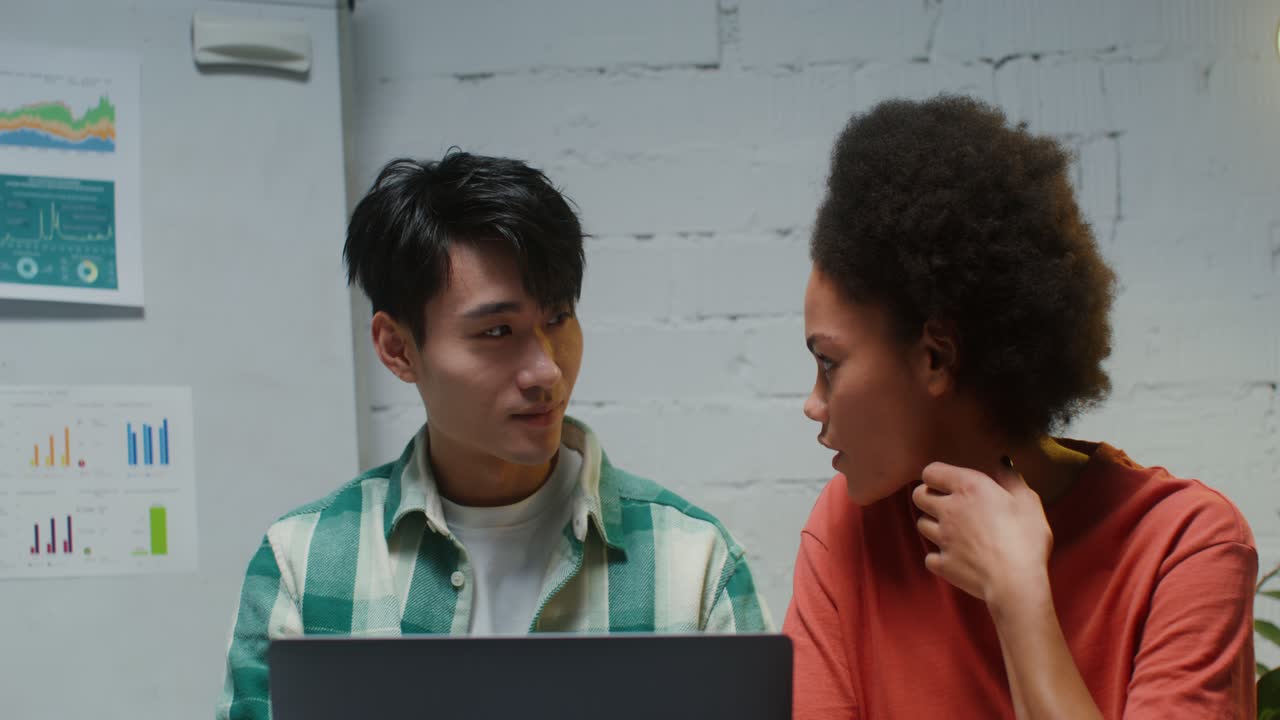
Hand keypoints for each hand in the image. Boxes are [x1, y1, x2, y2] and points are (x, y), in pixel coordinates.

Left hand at [911, 458, 1052, 610]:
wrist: (1016, 582)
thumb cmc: (1026, 539)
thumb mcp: (1028, 502)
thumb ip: (1012, 480)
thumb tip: (1002, 464)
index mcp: (969, 488)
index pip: (930, 471)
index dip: (937, 476)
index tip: (948, 483)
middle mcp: (949, 510)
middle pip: (918, 496)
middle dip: (928, 497)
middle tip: (946, 505)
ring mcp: (942, 538)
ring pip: (920, 524)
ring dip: (932, 525)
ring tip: (952, 530)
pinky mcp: (942, 564)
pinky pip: (930, 557)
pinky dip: (938, 557)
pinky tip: (954, 557)